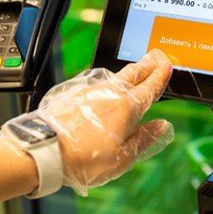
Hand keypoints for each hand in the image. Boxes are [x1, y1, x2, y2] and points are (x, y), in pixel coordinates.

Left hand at [36, 49, 173, 194]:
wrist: (44, 148)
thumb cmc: (84, 158)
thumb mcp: (123, 157)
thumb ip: (144, 139)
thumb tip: (162, 127)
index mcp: (127, 108)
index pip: (150, 87)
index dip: (161, 76)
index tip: (168, 65)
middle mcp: (110, 94)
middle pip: (134, 73)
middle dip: (147, 64)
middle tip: (156, 55)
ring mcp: (90, 91)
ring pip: (115, 77)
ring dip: (128, 72)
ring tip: (135, 70)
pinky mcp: (74, 94)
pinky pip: (97, 84)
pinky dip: (108, 83)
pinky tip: (107, 89)